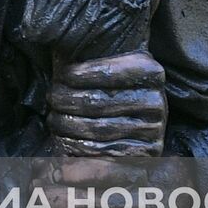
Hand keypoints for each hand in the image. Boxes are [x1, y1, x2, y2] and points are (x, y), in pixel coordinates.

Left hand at [49, 50, 165, 157]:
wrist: (139, 121)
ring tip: (53, 119)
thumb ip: (92, 57)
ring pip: (97, 129)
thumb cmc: (114, 86)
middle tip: (51, 98)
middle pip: (98, 101)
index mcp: (149, 71)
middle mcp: (155, 101)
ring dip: (67, 126)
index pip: (108, 72)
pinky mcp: (146, 154)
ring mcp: (152, 130)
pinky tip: (63, 148)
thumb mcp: (112, 65)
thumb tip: (61, 52)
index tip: (61, 75)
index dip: (79, 74)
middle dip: (66, 100)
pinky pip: (106, 156)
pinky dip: (79, 153)